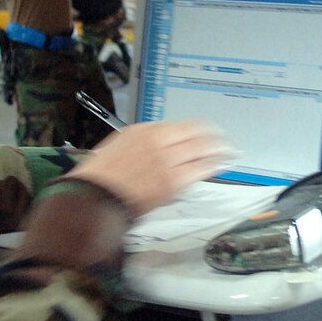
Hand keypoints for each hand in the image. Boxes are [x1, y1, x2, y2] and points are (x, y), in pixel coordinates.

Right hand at [65, 119, 227, 214]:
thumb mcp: (121, 146)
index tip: (208, 131)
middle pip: (196, 133)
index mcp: (143, 130)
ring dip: (219, 149)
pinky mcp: (172, 181)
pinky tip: (222, 165)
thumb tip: (164, 146)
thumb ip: (145, 143)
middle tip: (225, 140)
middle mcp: (157, 140)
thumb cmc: (101, 177)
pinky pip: (201, 169)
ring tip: (229, 152)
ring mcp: (166, 160)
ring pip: (202, 149)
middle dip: (214, 136)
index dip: (200, 127)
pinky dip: (215, 165)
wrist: (92, 196)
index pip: (181, 124)